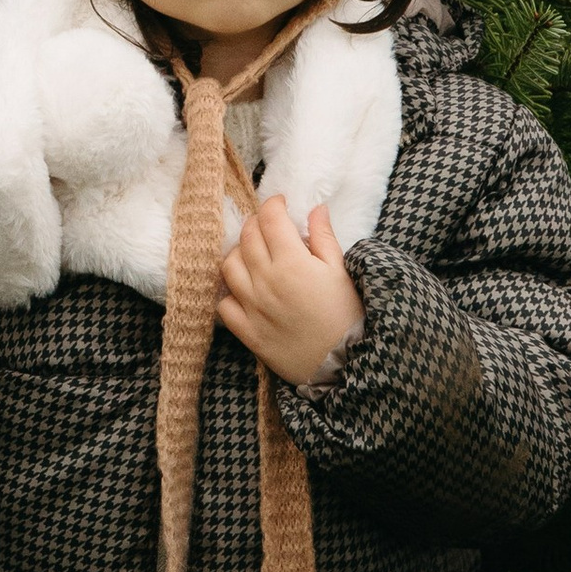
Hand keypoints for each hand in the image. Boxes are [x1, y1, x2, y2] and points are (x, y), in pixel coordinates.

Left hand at [216, 198, 362, 387]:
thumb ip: (324, 237)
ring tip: (253, 255)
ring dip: (238, 253)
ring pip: (228, 266)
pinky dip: (229, 293)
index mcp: (292, 262)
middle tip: (268, 226)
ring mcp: (252, 307)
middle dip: (255, 223)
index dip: (273, 204)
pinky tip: (243, 290)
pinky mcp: (247, 332)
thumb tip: (316, 208)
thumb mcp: (341, 272)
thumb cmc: (346, 317)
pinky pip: (223, 304)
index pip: (270, 218)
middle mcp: (266, 280)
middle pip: (247, 237)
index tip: (280, 204)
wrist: (344, 366)